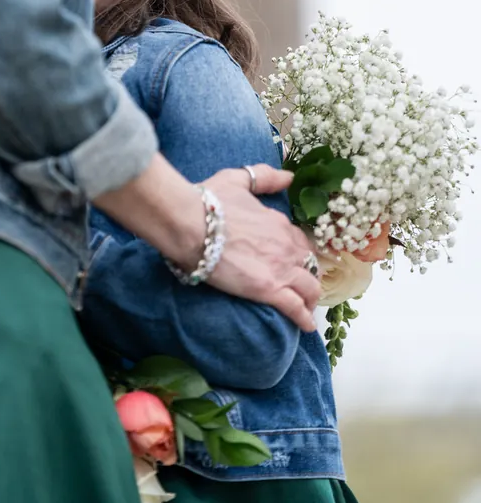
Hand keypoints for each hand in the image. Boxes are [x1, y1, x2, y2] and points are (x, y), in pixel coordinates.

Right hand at [93, 156, 318, 332]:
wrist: (191, 223)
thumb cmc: (210, 200)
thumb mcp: (238, 179)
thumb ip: (265, 177)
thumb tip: (289, 176)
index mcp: (279, 222)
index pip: (300, 241)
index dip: (298, 252)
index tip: (294, 259)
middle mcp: (286, 245)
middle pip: (309, 265)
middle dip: (308, 275)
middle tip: (301, 285)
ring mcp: (280, 268)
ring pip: (309, 288)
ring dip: (310, 298)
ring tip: (306, 307)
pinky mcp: (269, 290)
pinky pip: (295, 308)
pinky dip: (303, 318)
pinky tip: (305, 326)